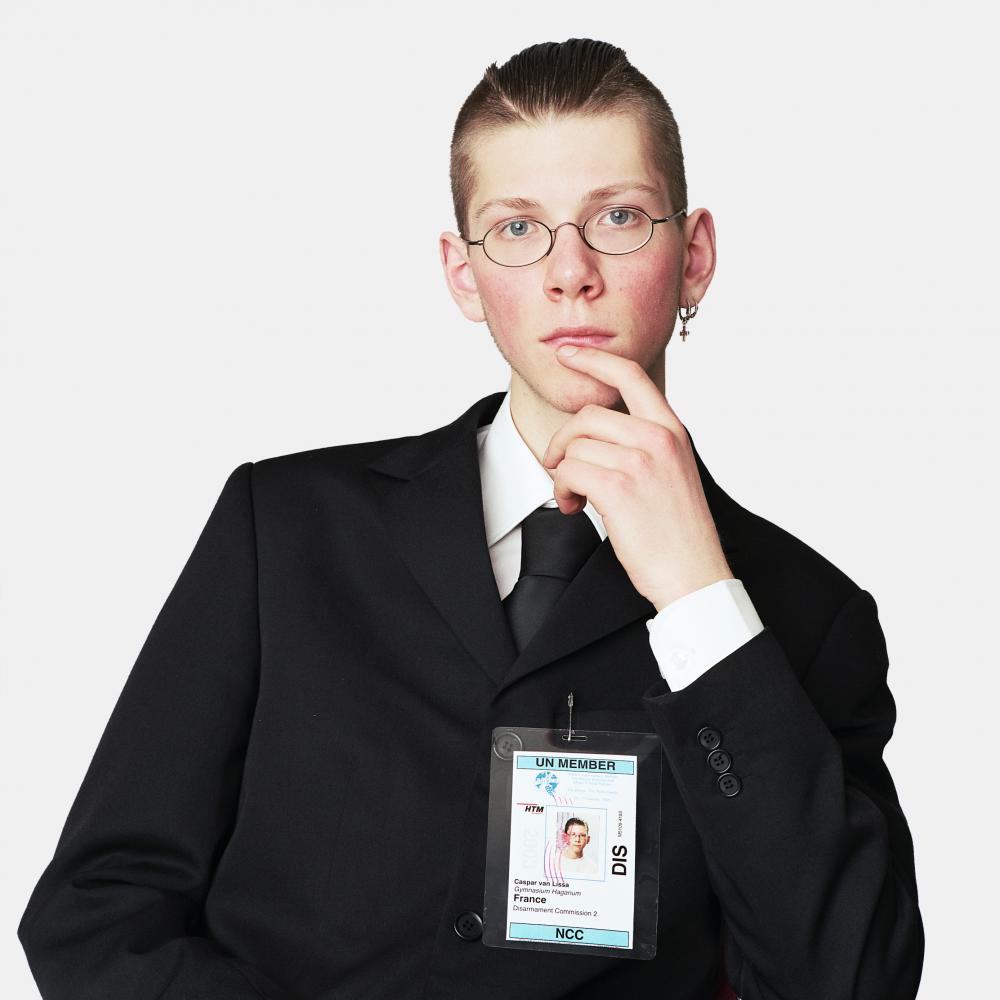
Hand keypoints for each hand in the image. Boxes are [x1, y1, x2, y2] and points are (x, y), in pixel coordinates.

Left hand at [541, 344, 732, 611]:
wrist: (694, 574)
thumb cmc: (678, 531)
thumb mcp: (670, 471)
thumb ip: (642, 444)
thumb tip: (593, 434)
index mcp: (672, 430)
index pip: (630, 375)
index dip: (594, 359)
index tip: (569, 354)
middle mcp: (658, 438)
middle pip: (587, 416)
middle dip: (563, 442)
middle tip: (560, 467)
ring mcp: (640, 461)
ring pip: (574, 447)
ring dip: (563, 475)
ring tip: (576, 498)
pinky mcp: (619, 487)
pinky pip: (569, 472)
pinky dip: (562, 491)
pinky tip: (574, 507)